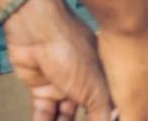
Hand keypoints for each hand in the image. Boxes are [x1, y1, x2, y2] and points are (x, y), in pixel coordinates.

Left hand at [2, 0, 111, 120]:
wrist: (39, 35)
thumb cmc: (73, 52)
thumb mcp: (95, 89)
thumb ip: (101, 114)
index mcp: (105, 81)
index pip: (109, 110)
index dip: (106, 120)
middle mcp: (86, 85)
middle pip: (87, 115)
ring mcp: (64, 88)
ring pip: (64, 118)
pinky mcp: (42, 91)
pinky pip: (44, 115)